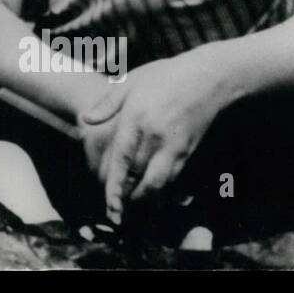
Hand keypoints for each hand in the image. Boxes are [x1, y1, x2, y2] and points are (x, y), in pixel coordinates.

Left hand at [79, 50, 226, 224]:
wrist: (208, 77)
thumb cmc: (165, 76)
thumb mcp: (131, 81)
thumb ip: (107, 103)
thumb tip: (85, 119)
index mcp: (137, 117)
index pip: (122, 159)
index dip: (114, 184)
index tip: (108, 203)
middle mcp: (155, 135)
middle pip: (137, 176)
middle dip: (125, 198)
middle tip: (114, 216)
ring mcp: (174, 144)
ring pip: (157, 183)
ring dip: (143, 200)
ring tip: (130, 211)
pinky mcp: (188, 150)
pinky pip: (172, 178)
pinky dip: (161, 192)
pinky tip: (151, 198)